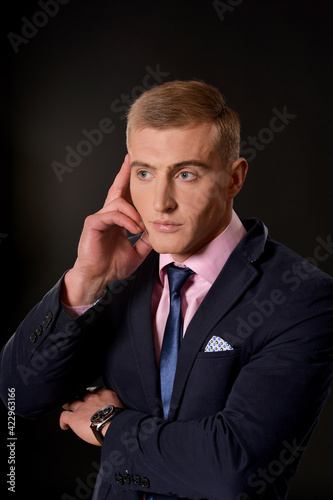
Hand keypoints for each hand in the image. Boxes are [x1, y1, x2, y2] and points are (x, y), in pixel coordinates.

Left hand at [59, 388, 123, 445]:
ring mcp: (82, 407)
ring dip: (67, 405)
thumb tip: (115, 412)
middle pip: (81, 393)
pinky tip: (64, 426)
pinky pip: (64, 417)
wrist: (115, 426)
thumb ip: (114, 406)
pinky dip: (63, 421)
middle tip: (76, 399)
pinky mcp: (75, 418)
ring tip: (66, 408)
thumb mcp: (121, 406)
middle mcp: (92, 398)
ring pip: (70, 402)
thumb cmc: (121, 421)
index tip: (90, 396)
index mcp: (105, 395)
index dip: (90, 393)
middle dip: (78, 396)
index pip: (95, 390)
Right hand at [61, 155, 151, 305]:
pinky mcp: (93, 223)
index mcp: (117, 220)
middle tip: (131, 161)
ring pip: (118, 202)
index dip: (127, 181)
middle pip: (117, 190)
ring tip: (141, 226)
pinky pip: (112, 214)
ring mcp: (99, 218)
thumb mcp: (137, 252)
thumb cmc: (112, 266)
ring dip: (134, 212)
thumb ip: (146, 240)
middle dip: (124, 175)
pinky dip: (126, 220)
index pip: (123, 196)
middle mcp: (107, 216)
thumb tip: (160, 231)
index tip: (134, 166)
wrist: (98, 278)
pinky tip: (133, 228)